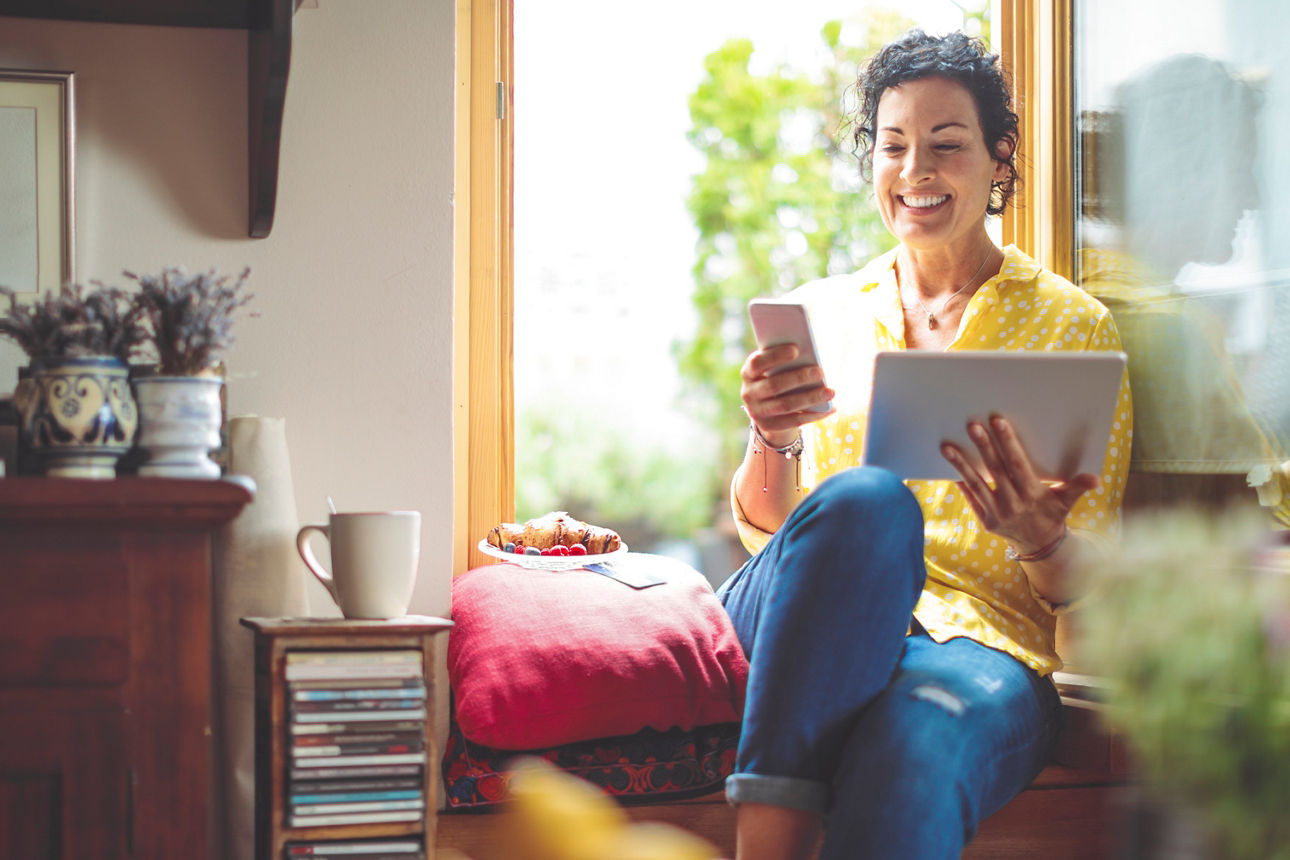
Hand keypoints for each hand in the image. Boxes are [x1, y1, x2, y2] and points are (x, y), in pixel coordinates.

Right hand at [739, 344, 834, 446]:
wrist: (768, 409)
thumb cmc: (778, 378)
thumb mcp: (775, 369)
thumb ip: (786, 362)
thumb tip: (811, 356)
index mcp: (748, 373)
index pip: (757, 363)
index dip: (775, 356)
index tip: (796, 350)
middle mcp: (748, 393)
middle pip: (774, 385)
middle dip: (798, 378)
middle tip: (820, 372)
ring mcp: (757, 412)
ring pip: (786, 405)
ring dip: (810, 398)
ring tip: (830, 392)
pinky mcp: (769, 426)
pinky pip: (794, 421)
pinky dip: (814, 415)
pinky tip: (830, 409)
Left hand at [941, 414, 1097, 553]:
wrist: (1039, 545)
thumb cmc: (1052, 515)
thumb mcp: (1066, 501)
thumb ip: (1077, 487)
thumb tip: (1096, 479)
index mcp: (1032, 494)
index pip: (1017, 464)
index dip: (1008, 443)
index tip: (997, 422)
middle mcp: (1013, 503)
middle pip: (995, 470)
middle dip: (983, 447)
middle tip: (972, 425)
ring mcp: (996, 513)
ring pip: (976, 484)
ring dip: (961, 465)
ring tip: (947, 447)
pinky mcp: (985, 520)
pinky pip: (970, 498)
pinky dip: (960, 483)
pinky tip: (949, 467)